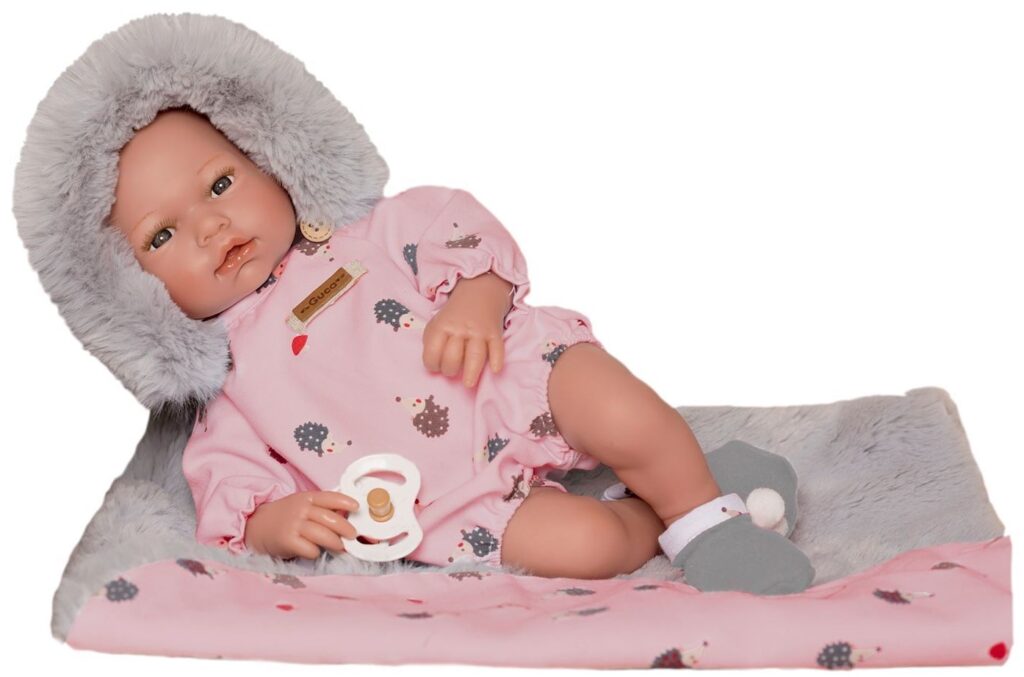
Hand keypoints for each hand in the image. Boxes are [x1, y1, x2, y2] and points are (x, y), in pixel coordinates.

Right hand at [244, 490, 361, 559]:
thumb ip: (322, 509)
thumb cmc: (286, 517)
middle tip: (352, 535)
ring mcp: (294, 524)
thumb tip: (347, 516)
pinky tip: (314, 552)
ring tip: (340, 547)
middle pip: (329, 518)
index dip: (345, 502)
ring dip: (335, 542)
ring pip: (322, 534)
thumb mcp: (302, 506)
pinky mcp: (287, 541)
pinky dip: (315, 552)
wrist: (257, 526)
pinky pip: (309, 548)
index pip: (330, 497)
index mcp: (307, 498)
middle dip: (345, 528)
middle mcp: (301, 509)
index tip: (357, 507)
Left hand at [423, 274, 509, 387]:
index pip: (432, 352)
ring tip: (468, 384)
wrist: (479, 294)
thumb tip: (435, 366)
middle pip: (453, 356)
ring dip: (471, 371)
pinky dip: (497, 359)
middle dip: (450, 369)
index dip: (431, 364)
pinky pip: (497, 348)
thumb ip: (433, 342)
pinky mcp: (495, 333)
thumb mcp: (437, 323)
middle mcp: (460, 329)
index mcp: (442, 326)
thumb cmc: (454, 316)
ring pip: (475, 354)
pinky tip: (494, 370)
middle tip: (452, 371)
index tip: (436, 366)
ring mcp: (479, 332)